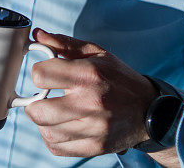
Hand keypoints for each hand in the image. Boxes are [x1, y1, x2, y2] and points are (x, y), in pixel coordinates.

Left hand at [24, 29, 156, 156]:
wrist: (150, 110)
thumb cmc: (119, 78)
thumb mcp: (96, 53)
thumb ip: (64, 44)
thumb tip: (36, 35)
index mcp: (89, 75)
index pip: (41, 75)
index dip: (38, 72)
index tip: (45, 74)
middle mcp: (90, 103)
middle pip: (39, 110)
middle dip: (33, 103)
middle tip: (41, 98)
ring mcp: (93, 129)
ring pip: (46, 131)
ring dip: (42, 121)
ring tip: (52, 111)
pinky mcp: (94, 147)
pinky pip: (57, 147)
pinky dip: (52, 137)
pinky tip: (59, 126)